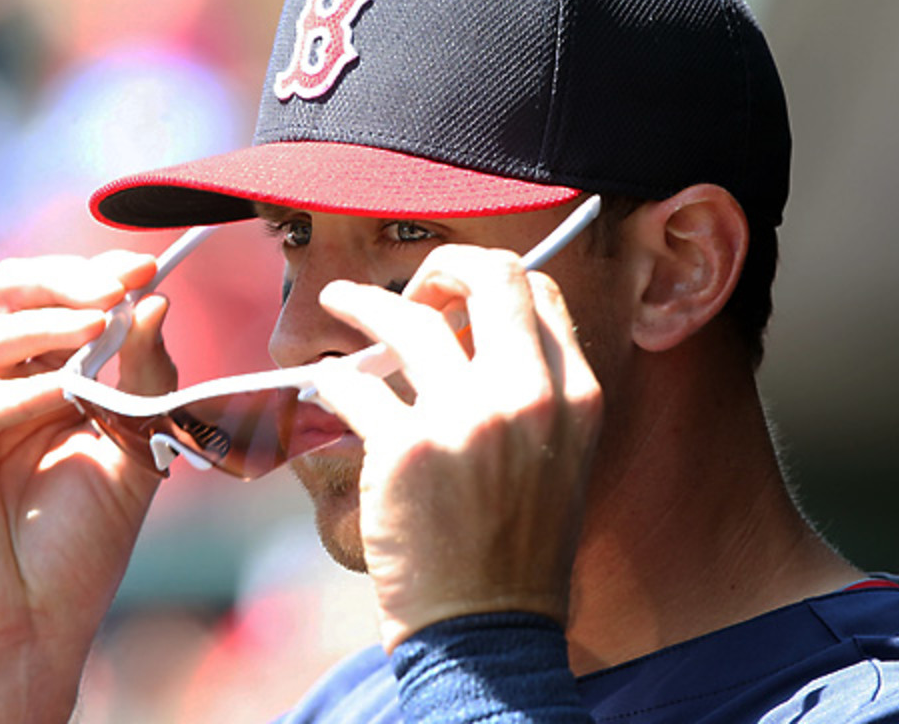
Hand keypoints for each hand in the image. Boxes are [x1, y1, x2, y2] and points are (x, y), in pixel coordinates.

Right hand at [0, 250, 174, 720]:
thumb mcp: (133, 449)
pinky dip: (21, 393)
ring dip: (47, 325)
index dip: (95, 276)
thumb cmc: (82, 542)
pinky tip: (61, 394)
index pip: (56, 301)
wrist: (35, 624)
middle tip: (114, 284)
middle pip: (9, 297)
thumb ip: (144, 379)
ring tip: (98, 324)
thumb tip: (156, 303)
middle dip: (65, 281)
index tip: (145, 265)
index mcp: (42, 378)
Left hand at [313, 245, 602, 651]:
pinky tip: (323, 385)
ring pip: (409, 318)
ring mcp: (468, 419)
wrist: (487, 632)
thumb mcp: (557, 459)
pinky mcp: (407, 449)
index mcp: (575, 397)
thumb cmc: (515, 549)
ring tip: (338, 302)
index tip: (457, 296)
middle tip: (410, 291)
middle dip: (441, 266)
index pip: (538, 293)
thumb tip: (470, 333)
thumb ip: (531, 391)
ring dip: (363, 302)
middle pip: (489, 277)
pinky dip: (329, 379)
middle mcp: (530, 396)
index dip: (491, 280)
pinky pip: (354, 384)